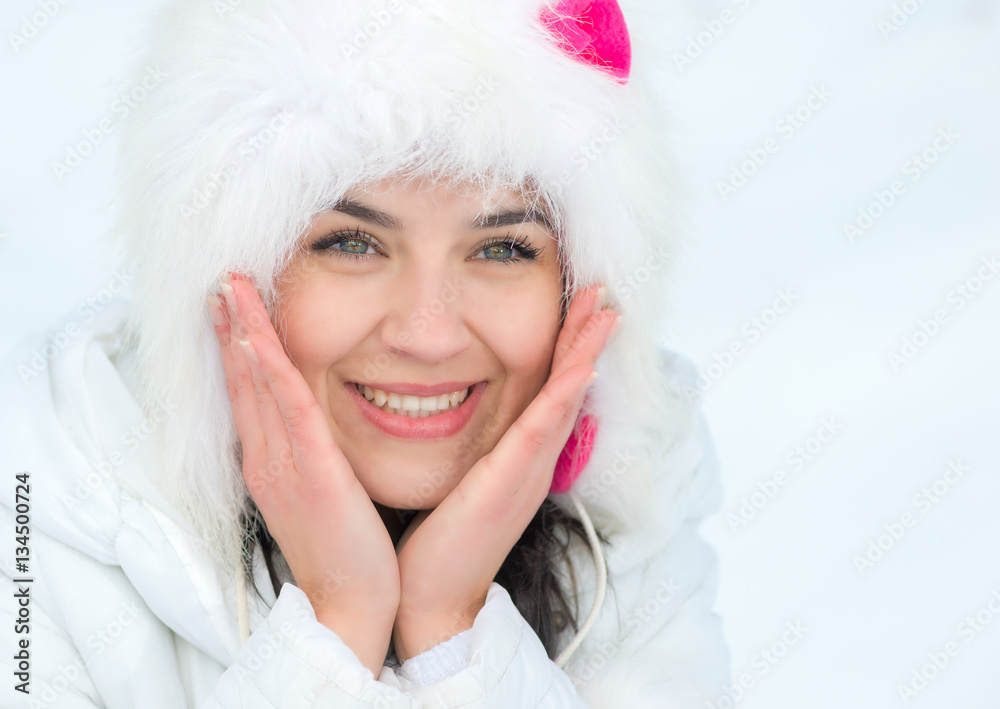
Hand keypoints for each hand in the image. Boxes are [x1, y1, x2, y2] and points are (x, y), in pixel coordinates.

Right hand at [208, 273, 400, 677]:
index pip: (250, 394)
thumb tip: (318, 428)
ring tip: (233, 288)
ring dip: (244, 332)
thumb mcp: (322, 496)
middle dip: (232, 327)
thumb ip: (313, 459)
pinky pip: (289, 410)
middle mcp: (268, 460)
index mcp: (272, 465)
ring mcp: (283, 466)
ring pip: (258, 386)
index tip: (234, 306)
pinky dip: (271, 369)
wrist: (349, 607)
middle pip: (244, 381)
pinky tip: (260, 336)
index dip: (239, 347)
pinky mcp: (312, 473)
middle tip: (224, 280)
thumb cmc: (344, 553)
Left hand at [391, 283, 618, 660]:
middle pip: (568, 389)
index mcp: (520, 460)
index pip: (550, 394)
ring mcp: (526, 474)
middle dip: (586, 339)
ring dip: (585, 354)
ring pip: (564, 401)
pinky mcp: (507, 485)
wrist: (433, 597)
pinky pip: (540, 432)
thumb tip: (449, 414)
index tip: (578, 309)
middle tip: (604, 294)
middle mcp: (532, 463)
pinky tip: (579, 367)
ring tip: (605, 312)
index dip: (568, 350)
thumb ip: (469, 451)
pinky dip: (562, 396)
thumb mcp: (460, 484)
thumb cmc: (439, 543)